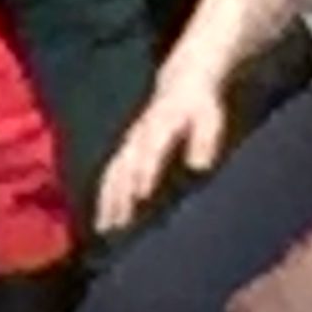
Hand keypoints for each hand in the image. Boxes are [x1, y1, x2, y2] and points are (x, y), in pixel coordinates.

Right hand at [94, 63, 228, 234]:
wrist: (182, 83)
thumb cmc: (199, 106)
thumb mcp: (209, 117)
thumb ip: (205, 139)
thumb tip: (199, 167)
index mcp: (161, 125)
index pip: (150, 151)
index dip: (145, 172)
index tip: (141, 196)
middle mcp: (140, 136)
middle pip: (125, 166)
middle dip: (119, 195)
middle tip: (117, 223)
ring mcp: (130, 143)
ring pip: (113, 173)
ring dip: (107, 201)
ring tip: (104, 228)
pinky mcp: (126, 150)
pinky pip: (111, 175)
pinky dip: (105, 198)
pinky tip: (103, 220)